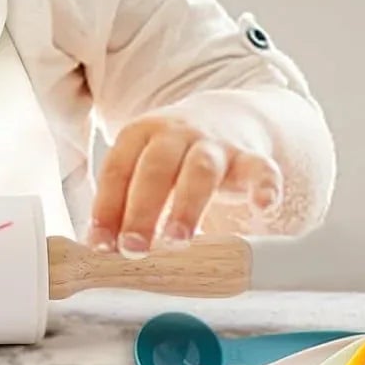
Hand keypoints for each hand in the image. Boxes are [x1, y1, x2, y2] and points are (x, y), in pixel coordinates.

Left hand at [87, 110, 281, 257]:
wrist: (225, 116)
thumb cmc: (172, 158)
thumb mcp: (141, 167)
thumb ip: (123, 202)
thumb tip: (100, 249)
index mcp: (140, 135)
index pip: (117, 170)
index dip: (106, 208)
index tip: (99, 245)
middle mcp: (176, 134)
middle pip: (155, 169)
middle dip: (141, 210)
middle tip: (133, 248)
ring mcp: (215, 144)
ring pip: (200, 170)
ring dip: (187, 206)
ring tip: (177, 240)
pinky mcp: (251, 156)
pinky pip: (262, 168)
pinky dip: (265, 185)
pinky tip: (263, 206)